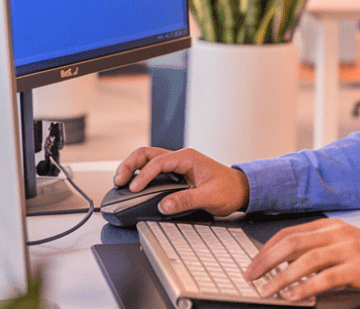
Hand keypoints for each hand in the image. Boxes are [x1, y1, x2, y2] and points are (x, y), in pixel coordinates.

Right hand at [113, 147, 248, 216]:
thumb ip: (187, 200)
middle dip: (130, 165)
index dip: (144, 175)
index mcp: (188, 158)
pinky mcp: (176, 174)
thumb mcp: (210, 197)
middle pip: (148, 154)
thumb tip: (164, 205)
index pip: (159, 162)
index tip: (134, 189)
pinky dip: (140, 175)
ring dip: (132, 168)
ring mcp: (177, 165)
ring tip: (120, 182)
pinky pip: (153, 170)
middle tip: (118, 180)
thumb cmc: (229, 190)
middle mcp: (180, 158)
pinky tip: (133, 185)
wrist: (241, 190)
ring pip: (148, 160)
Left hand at [244, 218, 359, 301]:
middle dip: (267, 260)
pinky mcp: (359, 268)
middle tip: (251, 276)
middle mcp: (338, 234)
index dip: (267, 249)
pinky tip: (294, 297)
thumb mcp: (346, 245)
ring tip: (267, 291)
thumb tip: (287, 265)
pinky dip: (306, 287)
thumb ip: (320, 250)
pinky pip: (326, 277)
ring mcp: (349, 250)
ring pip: (306, 259)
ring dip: (282, 277)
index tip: (253, 264)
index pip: (290, 233)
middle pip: (293, 242)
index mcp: (332, 226)